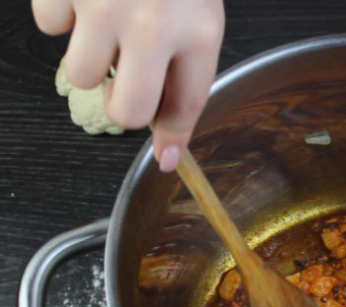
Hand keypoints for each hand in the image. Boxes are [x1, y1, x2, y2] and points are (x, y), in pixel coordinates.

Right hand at [32, 0, 224, 171]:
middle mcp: (153, 24)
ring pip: (82, 75)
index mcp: (199, 31)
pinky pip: (50, 26)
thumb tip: (167, 149)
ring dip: (91, 53)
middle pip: (127, 112)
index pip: (185, 107)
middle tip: (128, 78)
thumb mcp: (199, 10)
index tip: (167, 157)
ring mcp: (105, 6)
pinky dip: (64, 13)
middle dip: (124, 103)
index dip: (173, 137)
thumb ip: (188, 70)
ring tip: (110, 20)